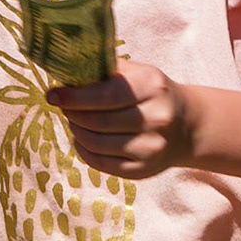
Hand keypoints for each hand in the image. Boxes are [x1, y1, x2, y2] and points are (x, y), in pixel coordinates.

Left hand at [46, 60, 192, 180]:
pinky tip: (82, 139)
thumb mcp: (137, 73)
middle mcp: (157, 118)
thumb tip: (65, 70)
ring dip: (76, 131)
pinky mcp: (143, 170)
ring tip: (75, 121)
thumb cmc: (151, 94)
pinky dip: (83, 150)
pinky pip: (100, 163)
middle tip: (64, 107)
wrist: (188, 125)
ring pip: (95, 143)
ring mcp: (152, 147)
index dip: (73, 97)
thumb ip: (105, 70)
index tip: (52, 95)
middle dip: (72, 113)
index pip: (104, 95)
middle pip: (97, 121)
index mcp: (153, 87)